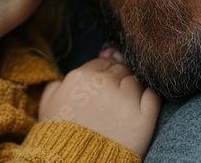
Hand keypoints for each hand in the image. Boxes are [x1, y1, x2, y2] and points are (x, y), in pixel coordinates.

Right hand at [38, 53, 160, 157]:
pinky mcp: (142, 118)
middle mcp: (104, 83)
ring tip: (126, 106)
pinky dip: (150, 97)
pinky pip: (153, 96)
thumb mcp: (47, 107)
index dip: (105, 73)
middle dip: (119, 79)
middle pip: (121, 69)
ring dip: (134, 89)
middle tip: (115, 97)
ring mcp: (125, 100)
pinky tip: (144, 106)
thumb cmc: (59, 137)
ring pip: (136, 81)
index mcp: (81, 77)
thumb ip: (54, 86)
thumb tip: (62, 80)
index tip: (105, 84)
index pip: (103, 62)